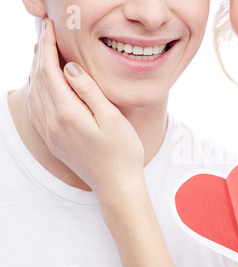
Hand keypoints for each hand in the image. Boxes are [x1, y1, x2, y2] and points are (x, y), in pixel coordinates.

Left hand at [27, 19, 143, 193]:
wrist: (117, 185)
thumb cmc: (122, 153)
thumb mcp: (112, 118)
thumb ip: (89, 91)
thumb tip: (69, 68)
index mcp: (68, 114)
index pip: (50, 71)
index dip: (48, 47)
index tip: (50, 28)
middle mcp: (53, 123)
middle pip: (38, 80)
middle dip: (40, 53)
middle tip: (44, 33)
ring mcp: (51, 134)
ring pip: (34, 94)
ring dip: (35, 70)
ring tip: (42, 52)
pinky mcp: (54, 142)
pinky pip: (35, 110)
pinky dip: (35, 90)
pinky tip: (41, 85)